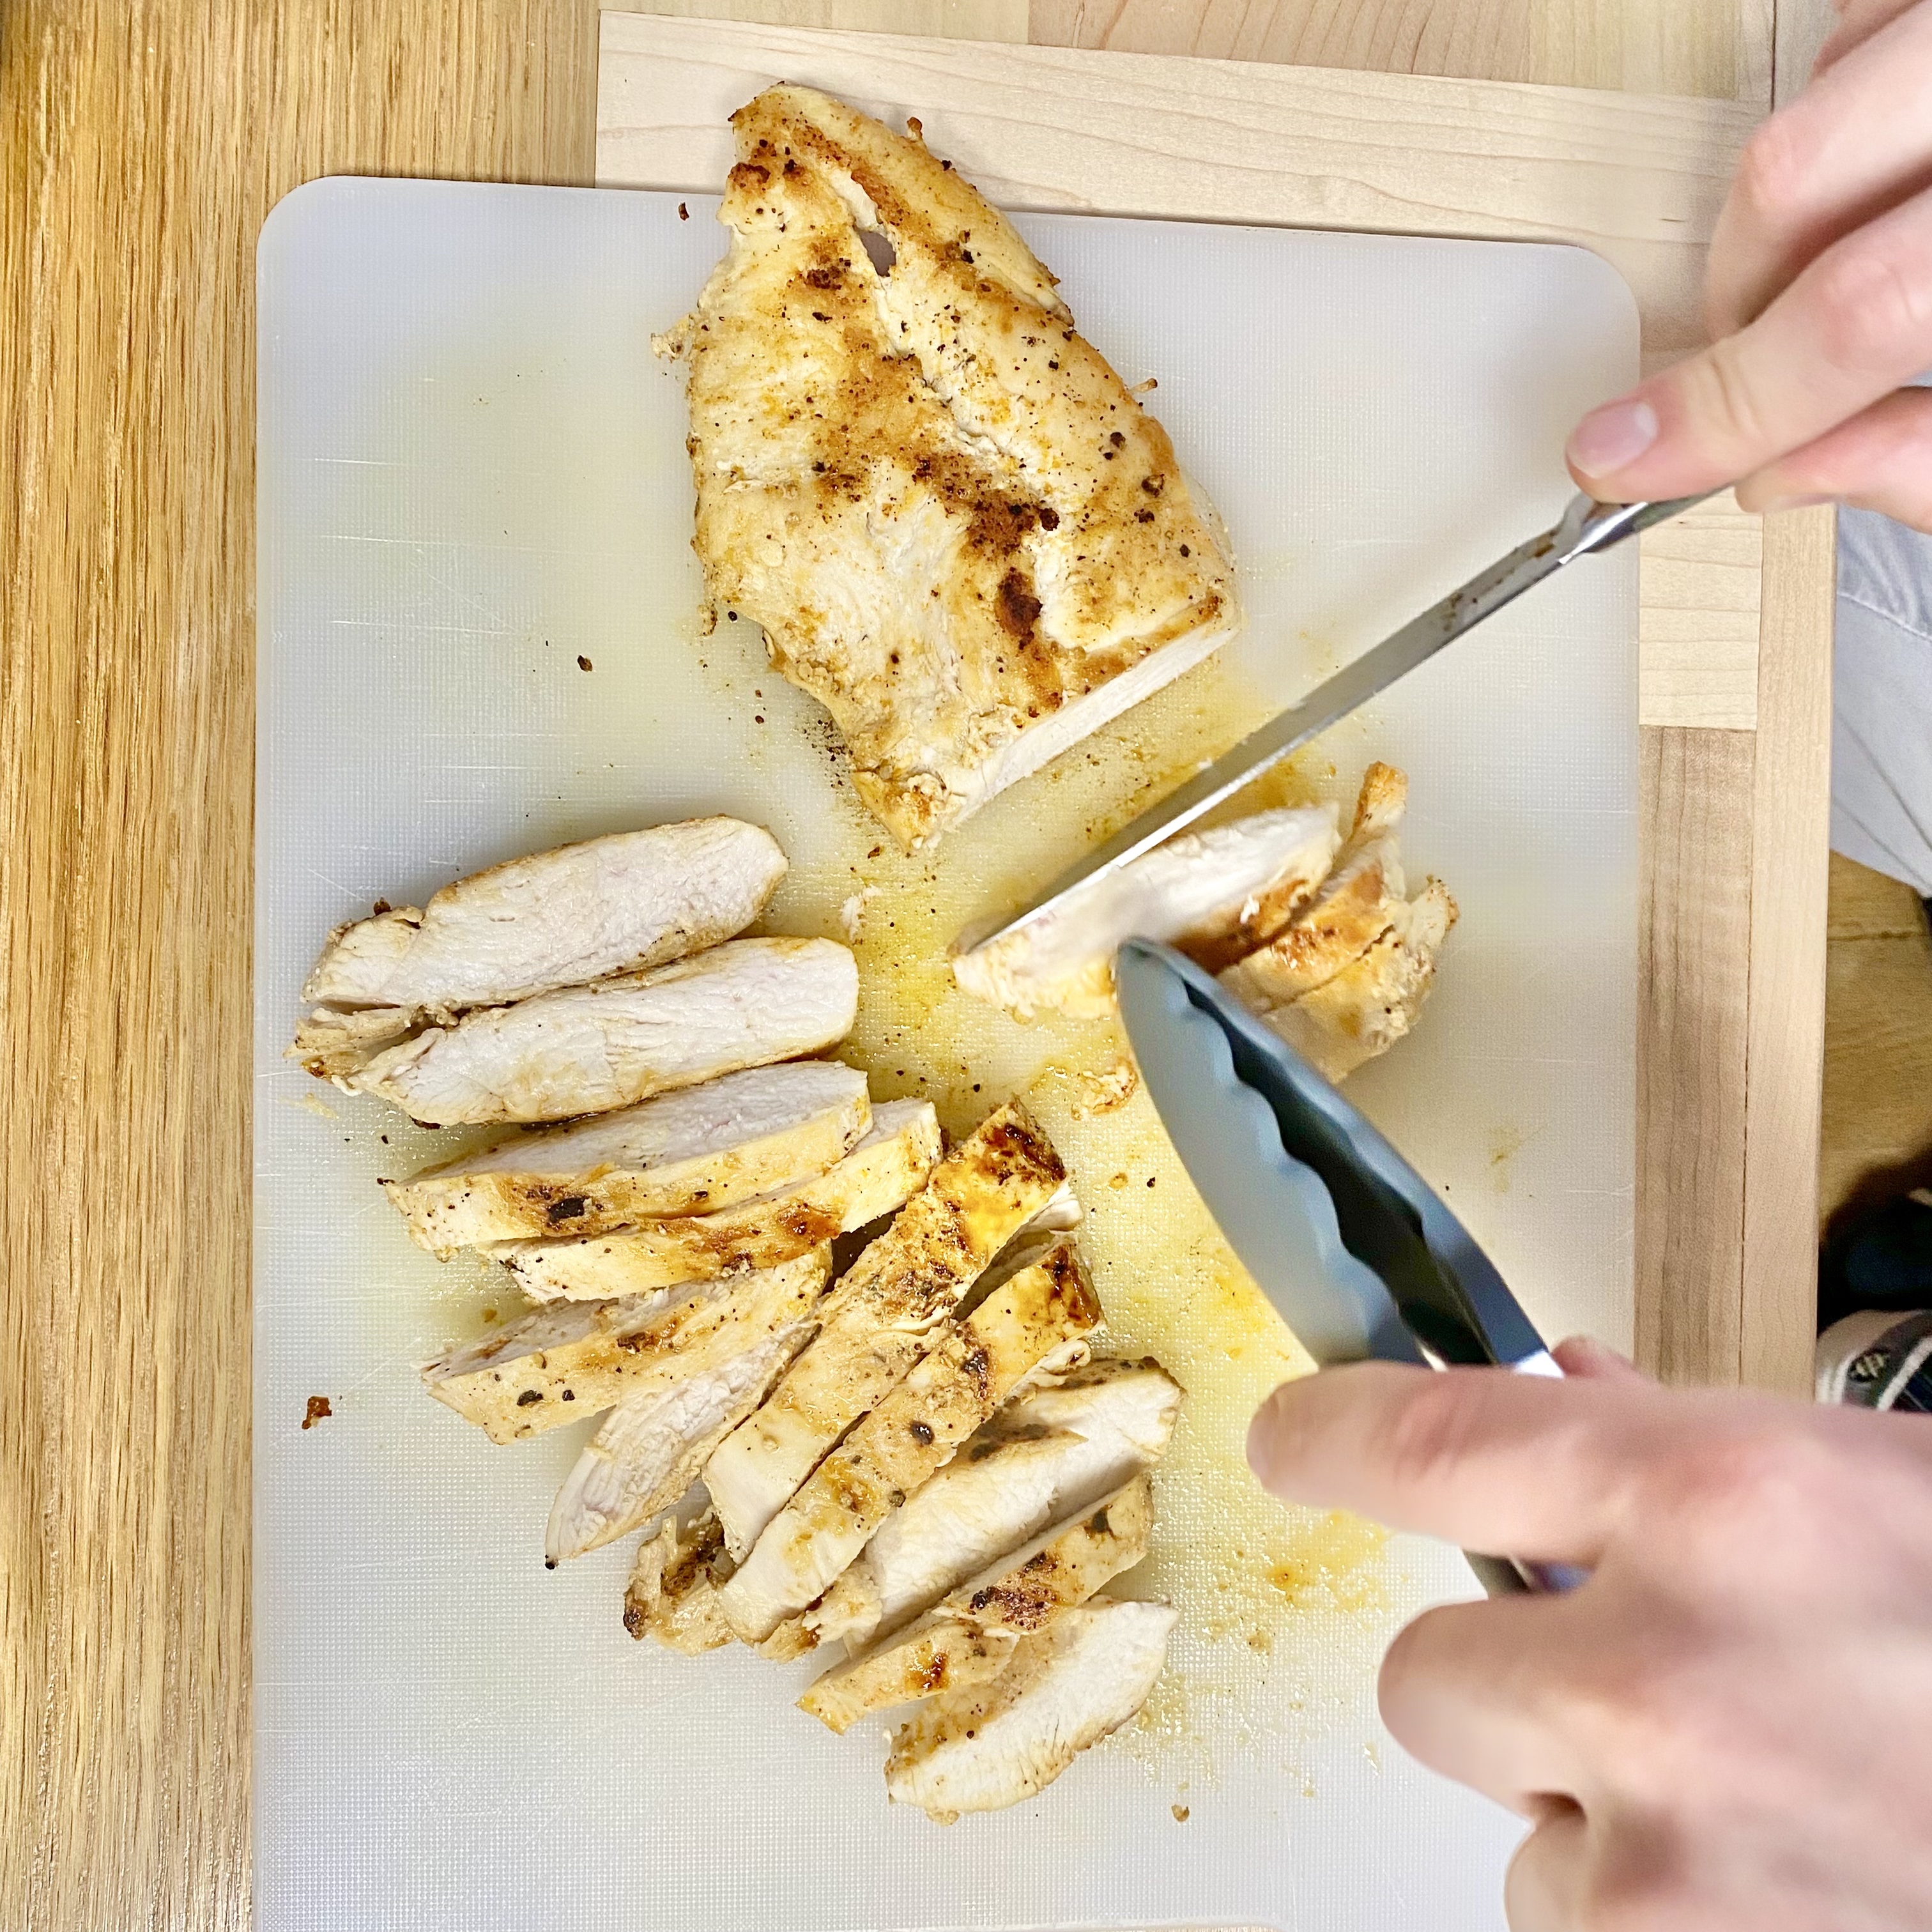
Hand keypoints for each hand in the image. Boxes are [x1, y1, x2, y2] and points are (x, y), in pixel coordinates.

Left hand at [1247, 1338, 1931, 1929]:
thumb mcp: (1874, 1495)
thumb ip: (1687, 1440)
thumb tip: (1552, 1382)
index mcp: (1724, 1504)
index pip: (1428, 1444)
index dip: (1331, 1437)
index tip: (1291, 1444)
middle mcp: (1667, 1681)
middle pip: (1424, 1679)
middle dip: (1509, 1686)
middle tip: (1647, 1692)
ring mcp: (1675, 1867)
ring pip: (1509, 1829)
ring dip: (1598, 1818)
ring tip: (1770, 1810)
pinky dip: (1654, 1920)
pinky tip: (1786, 1891)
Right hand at [1565, 0, 1931, 529]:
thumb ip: (1931, 453)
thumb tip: (1787, 476)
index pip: (1855, 312)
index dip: (1728, 405)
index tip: (1621, 460)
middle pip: (1789, 182)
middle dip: (1740, 301)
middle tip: (1761, 367)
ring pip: (1806, 101)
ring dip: (1784, 216)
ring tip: (1838, 264)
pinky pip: (1853, 29)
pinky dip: (1842, 119)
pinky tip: (1887, 170)